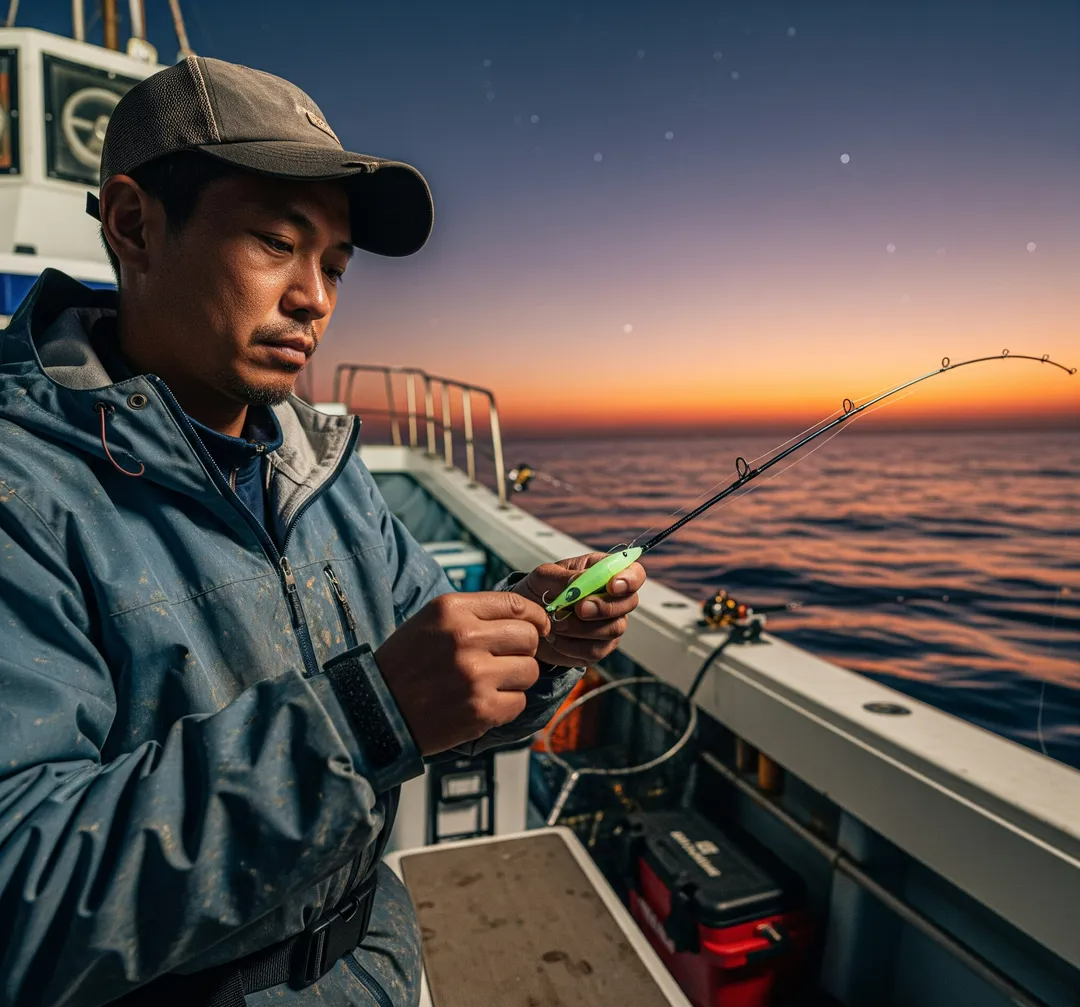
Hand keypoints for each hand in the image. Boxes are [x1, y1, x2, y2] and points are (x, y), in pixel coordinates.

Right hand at [374, 591, 549, 755]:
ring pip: (530, 671)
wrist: (377, 710)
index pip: (516, 604)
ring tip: (490, 684)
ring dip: (516, 679)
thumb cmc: (407, 664)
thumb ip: (476, 614)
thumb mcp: (432, 622)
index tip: (539, 627)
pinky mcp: (481, 710)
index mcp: (452, 610)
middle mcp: (464, 637)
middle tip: (506, 660)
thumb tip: (528, 618)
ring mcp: (474, 675)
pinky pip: (519, 703)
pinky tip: (482, 704)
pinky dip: (506, 706)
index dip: (535, 617)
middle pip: (529, 638)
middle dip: (524, 650)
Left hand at [512, 552, 645, 667]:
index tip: (612, 586)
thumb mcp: (544, 577)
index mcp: (604, 572)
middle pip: (630, 602)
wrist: (525, 621)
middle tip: (578, 609)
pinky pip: (595, 650)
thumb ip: (564, 577)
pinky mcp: (599, 648)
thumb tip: (582, 582)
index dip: (630, 579)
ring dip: (582, 628)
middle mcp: (613, 598)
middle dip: (604, 607)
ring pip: (613, 629)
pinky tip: (556, 638)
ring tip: (556, 623)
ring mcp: (609, 624)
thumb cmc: (538, 591)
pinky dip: (572, 646)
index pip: (634, 573)